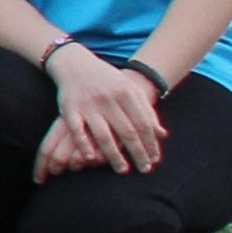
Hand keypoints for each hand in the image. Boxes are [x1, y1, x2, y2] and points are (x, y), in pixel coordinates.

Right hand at [40, 44, 166, 179]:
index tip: (155, 159)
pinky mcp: (69, 109)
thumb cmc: (106, 79)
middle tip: (145, 169)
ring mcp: (87, 104)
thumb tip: (162, 135)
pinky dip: (84, 145)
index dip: (151, 143)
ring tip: (122, 170)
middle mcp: (108, 99)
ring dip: (114, 155)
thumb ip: (146, 110)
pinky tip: (91, 158)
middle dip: (138, 153)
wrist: (74, 63)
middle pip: (127, 131)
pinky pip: (77, 131)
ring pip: (104, 135)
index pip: (143, 123)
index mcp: (126, 93)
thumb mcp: (129, 89)